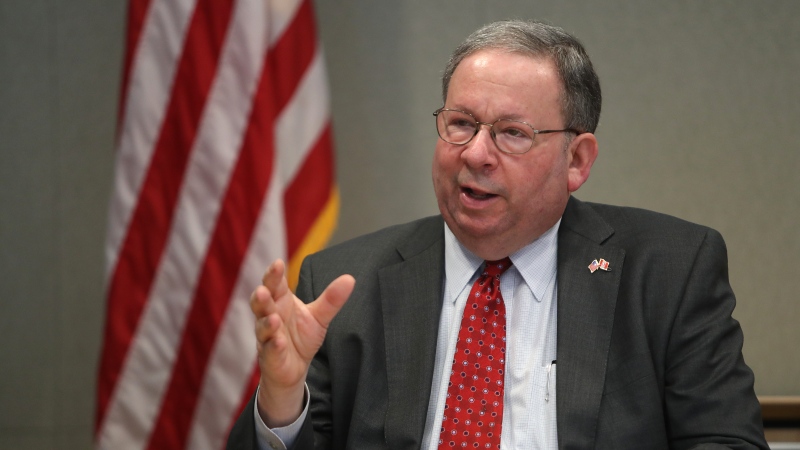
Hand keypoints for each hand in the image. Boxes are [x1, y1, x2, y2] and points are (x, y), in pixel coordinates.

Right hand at [250, 259, 354, 426]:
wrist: (296, 367)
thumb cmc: (302, 336)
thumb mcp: (319, 316)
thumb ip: (331, 299)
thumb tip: (350, 278)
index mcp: (281, 301)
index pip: (275, 284)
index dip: (274, 274)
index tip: (278, 263)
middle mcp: (270, 316)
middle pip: (262, 303)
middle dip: (261, 296)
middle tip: (264, 290)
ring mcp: (267, 336)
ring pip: (262, 326)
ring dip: (266, 322)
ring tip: (273, 318)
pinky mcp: (270, 356)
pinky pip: (270, 349)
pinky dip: (273, 346)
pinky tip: (278, 342)